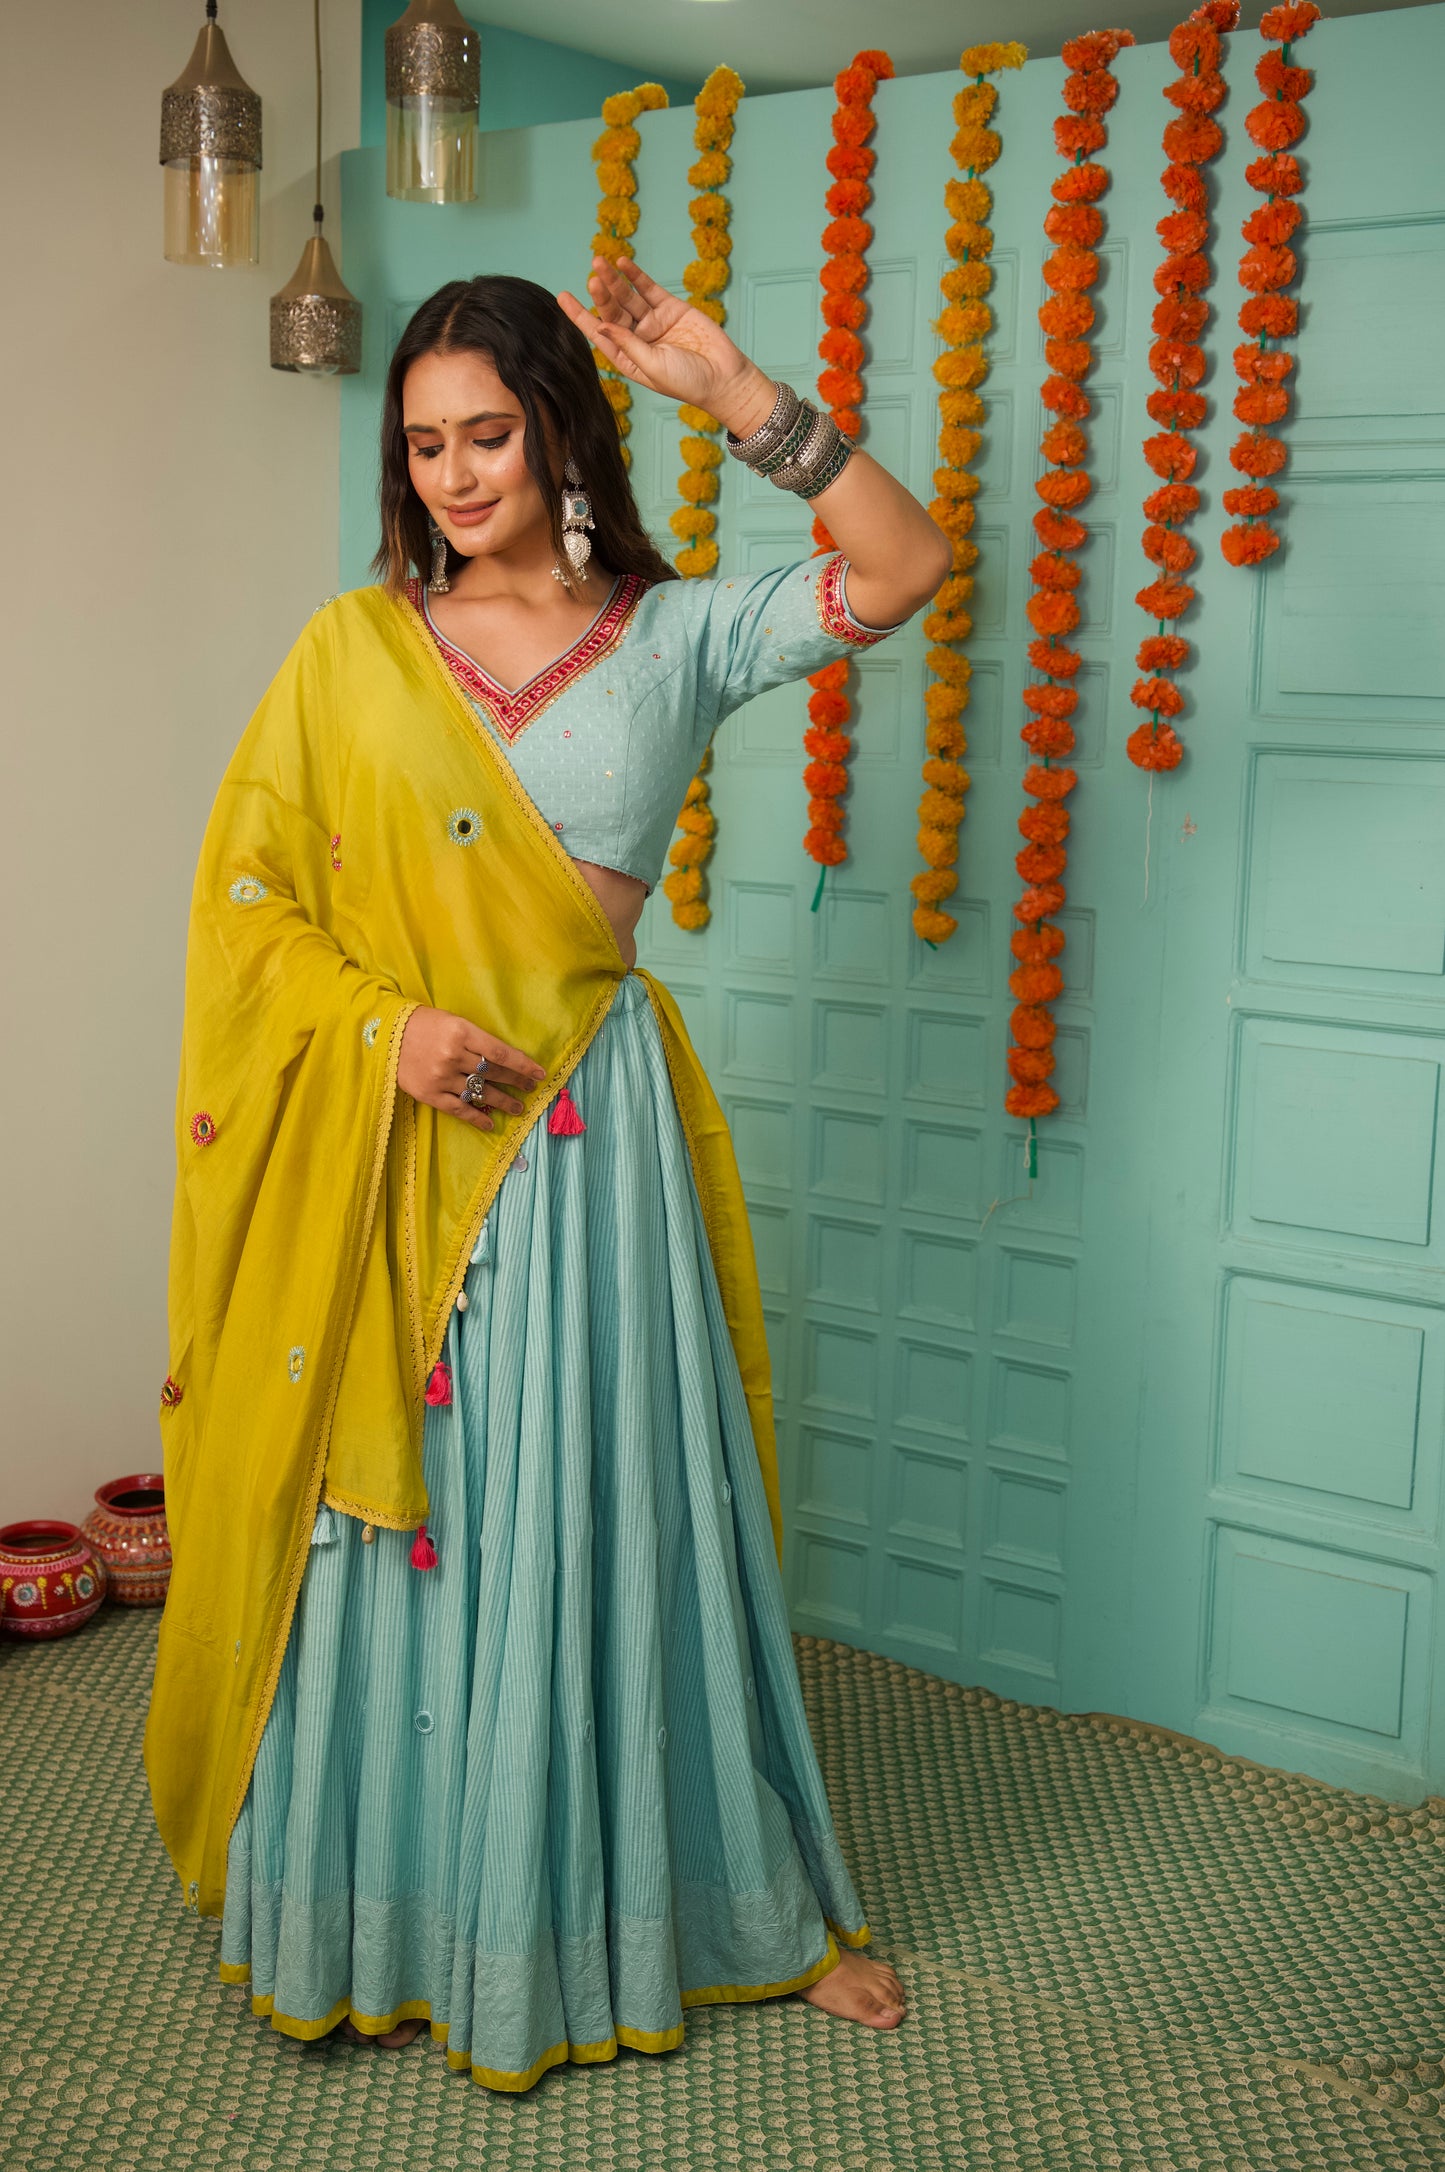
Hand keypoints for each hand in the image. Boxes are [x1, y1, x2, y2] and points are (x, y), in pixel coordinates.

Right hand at [397, 1007, 545, 1132]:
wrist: (385, 1035)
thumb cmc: (424, 1024)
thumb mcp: (453, 1021)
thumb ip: (476, 1039)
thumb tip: (504, 1059)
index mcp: (462, 1032)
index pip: (500, 1053)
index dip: (523, 1065)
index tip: (539, 1073)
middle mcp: (453, 1055)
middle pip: (493, 1072)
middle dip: (516, 1081)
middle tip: (530, 1087)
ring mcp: (441, 1077)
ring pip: (480, 1093)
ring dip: (503, 1102)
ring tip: (518, 1107)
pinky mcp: (430, 1094)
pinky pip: (459, 1109)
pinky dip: (476, 1118)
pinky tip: (490, 1124)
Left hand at [556, 257, 776, 437]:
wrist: (723, 377)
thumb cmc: (687, 381)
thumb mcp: (652, 366)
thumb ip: (628, 345)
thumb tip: (601, 326)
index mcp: (627, 358)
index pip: (598, 333)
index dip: (580, 316)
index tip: (562, 297)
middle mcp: (637, 339)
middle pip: (613, 312)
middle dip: (601, 295)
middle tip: (591, 277)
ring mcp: (653, 322)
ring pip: (628, 297)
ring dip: (614, 281)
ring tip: (600, 262)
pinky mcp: (671, 308)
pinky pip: (648, 289)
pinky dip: (636, 276)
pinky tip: (623, 264)